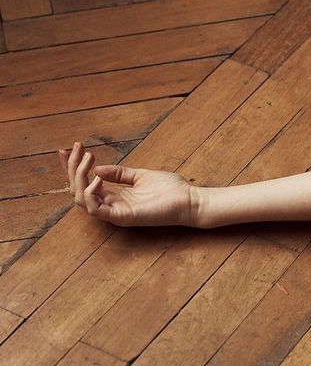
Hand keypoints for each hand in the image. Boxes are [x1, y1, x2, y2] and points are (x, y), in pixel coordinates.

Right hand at [59, 142, 196, 227]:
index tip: (65, 149)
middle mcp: (111, 204)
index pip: (84, 183)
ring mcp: (116, 212)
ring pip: (81, 199)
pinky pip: (96, 210)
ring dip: (79, 177)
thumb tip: (98, 168)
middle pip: (78, 190)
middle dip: (72, 168)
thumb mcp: (141, 175)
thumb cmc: (170, 189)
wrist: (189, 199)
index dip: (72, 167)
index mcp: (114, 195)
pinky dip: (91, 193)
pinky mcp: (124, 217)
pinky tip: (97, 177)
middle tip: (76, 148)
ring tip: (88, 157)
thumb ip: (120, 173)